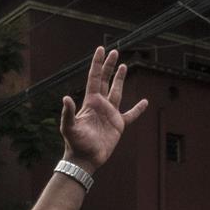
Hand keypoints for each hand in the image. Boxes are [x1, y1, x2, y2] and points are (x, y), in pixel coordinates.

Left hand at [59, 47, 147, 172]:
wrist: (85, 159)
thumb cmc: (75, 144)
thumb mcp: (69, 128)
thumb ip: (68, 113)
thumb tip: (65, 98)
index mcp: (90, 103)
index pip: (94, 79)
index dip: (97, 64)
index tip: (101, 49)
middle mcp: (100, 105)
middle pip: (105, 81)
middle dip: (109, 66)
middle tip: (114, 52)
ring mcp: (109, 114)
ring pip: (117, 92)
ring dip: (120, 80)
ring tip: (124, 66)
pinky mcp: (118, 125)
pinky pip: (130, 115)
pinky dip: (138, 109)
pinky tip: (144, 102)